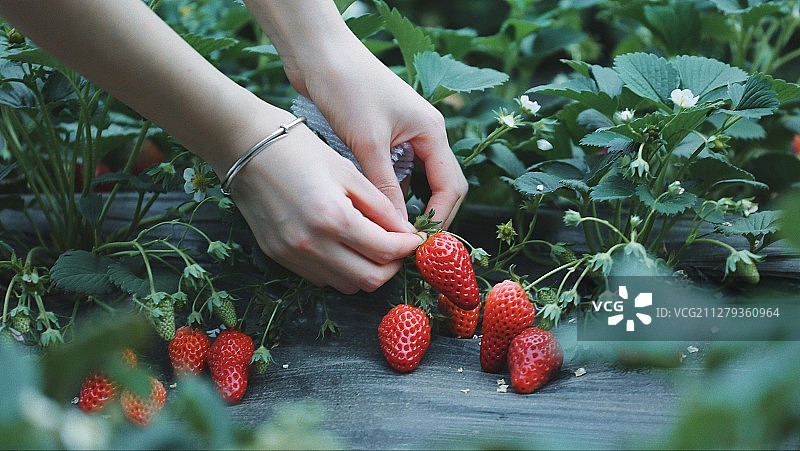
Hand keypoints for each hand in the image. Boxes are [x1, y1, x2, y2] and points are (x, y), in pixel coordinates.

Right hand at [226, 111, 422, 293]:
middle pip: (370, 280)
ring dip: (367, 271)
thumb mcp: (349, 172)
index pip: (386, 251)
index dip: (408, 248)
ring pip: (347, 286)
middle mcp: (312, 245)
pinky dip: (342, 270)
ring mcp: (292, 255)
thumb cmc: (300, 150)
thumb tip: (406, 233)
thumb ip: (381, 207)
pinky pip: (322, 278)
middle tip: (399, 248)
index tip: (417, 239)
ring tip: (373, 246)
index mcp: (334, 218)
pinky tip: (345, 246)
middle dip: (392, 266)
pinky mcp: (278, 258)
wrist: (246, 147)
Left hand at [286, 45, 467, 228]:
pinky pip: (399, 172)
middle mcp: (425, 133)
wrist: (318, 54)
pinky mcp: (385, 135)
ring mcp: (406, 134)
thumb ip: (386, 187)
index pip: (451, 185)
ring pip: (420, 180)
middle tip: (412, 246)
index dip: (441, 217)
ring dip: (412, 205)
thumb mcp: (368, 143)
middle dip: (432, 215)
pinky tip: (379, 209)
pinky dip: (394, 192)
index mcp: (432, 131)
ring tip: (395, 233)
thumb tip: (399, 229)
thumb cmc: (347, 88)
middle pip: (443, 185)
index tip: (422, 244)